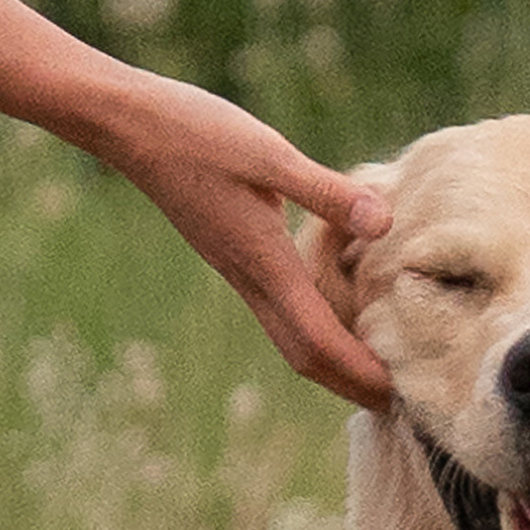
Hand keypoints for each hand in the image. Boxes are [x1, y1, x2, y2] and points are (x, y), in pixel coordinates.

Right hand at [90, 73, 394, 407]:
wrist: (129, 127)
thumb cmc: (196, 133)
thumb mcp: (268, 154)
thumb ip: (326, 191)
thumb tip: (384, 225)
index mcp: (264, 261)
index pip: (319, 340)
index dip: (361, 372)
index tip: (400, 395)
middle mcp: (249, 276)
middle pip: (303, 354)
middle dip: (349, 383)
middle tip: (397, 402)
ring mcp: (237, 268)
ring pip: (289, 335)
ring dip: (331, 360)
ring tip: (374, 367)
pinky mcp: (232, 253)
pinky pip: (278, 308)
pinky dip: (312, 326)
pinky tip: (334, 309)